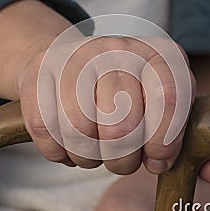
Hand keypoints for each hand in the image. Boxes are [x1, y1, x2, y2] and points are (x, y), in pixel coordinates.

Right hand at [16, 35, 194, 174]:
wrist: (73, 61)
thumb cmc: (123, 90)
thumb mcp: (156, 100)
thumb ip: (170, 129)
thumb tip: (158, 162)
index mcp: (155, 53)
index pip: (168, 98)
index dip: (163, 142)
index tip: (155, 160)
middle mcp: (116, 48)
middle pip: (120, 126)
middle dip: (122, 159)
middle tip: (121, 159)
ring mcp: (75, 57)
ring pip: (80, 132)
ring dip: (89, 157)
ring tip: (95, 150)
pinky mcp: (39, 73)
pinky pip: (46, 131)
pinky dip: (59, 151)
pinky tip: (69, 145)